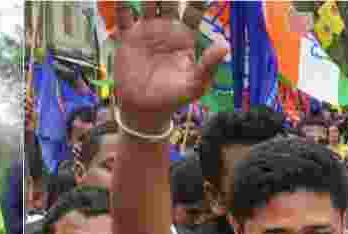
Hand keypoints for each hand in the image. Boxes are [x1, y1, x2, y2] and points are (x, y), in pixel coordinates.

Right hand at [112, 1, 227, 131]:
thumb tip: (225, 46)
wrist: (144, 109)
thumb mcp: (195, 84)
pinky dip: (122, 5)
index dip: (196, 1)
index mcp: (184, 36)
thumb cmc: (173, 97)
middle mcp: (165, 29)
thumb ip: (209, 65)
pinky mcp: (127, 38)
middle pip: (169, 2)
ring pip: (148, 5)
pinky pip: (124, 17)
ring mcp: (146, 31)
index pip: (192, 11)